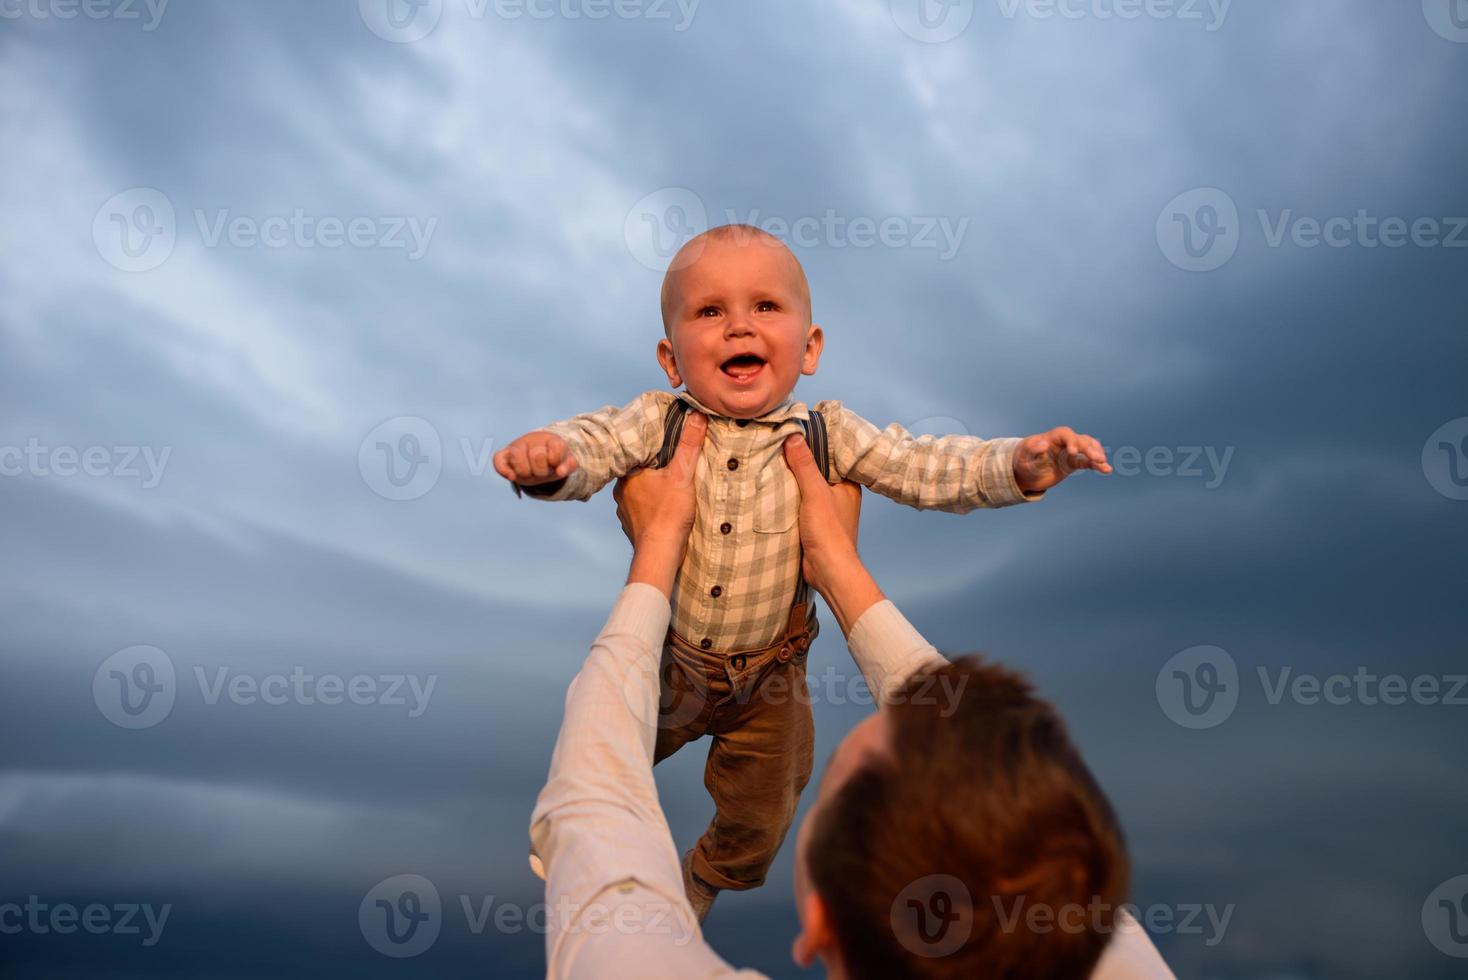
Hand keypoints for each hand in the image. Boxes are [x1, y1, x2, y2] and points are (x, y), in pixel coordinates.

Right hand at [493, 431, 578, 486]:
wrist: (540, 456)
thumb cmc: (554, 461)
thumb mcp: (566, 463)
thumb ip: (569, 466)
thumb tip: (560, 472)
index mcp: (550, 439)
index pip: (554, 450)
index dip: (555, 461)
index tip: (555, 464)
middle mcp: (532, 440)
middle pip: (537, 457)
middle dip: (542, 471)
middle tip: (542, 472)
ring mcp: (518, 446)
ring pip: (518, 457)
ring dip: (525, 473)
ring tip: (530, 474)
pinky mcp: (505, 455)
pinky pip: (498, 460)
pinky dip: (504, 470)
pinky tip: (513, 478)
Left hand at [615, 413, 706, 596]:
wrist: (660, 552)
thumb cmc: (669, 512)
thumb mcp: (682, 474)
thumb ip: (689, 444)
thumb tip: (697, 414)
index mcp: (629, 474)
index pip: (637, 452)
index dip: (652, 448)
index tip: (664, 446)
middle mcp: (621, 491)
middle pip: (639, 472)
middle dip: (653, 470)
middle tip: (670, 466)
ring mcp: (624, 510)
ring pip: (639, 493)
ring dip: (652, 491)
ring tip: (668, 488)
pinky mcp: (632, 527)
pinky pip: (641, 512)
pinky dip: (652, 510)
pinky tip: (665, 510)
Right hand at [782, 434, 882, 634]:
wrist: (828, 571)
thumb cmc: (829, 533)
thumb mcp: (815, 493)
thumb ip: (804, 465)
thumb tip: (793, 436)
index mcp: (847, 484)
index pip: (831, 455)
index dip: (814, 443)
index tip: (795, 430)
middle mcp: (839, 495)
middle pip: (816, 471)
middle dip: (798, 462)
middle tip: (777, 443)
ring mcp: (826, 510)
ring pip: (805, 488)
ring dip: (790, 481)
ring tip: (770, 461)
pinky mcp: (813, 523)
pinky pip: (798, 503)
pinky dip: (787, 497)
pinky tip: (771, 488)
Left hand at [1013, 426, 1111, 492]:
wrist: (1024, 473)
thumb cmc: (1022, 461)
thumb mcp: (1023, 457)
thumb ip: (1031, 450)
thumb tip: (1043, 444)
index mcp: (1051, 437)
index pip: (1065, 434)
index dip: (1071, 441)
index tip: (1074, 452)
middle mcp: (1063, 443)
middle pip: (1080, 440)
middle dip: (1089, 449)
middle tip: (1097, 459)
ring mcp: (1070, 453)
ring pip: (1087, 449)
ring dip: (1096, 454)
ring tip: (1102, 463)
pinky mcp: (1073, 464)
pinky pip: (1087, 462)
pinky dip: (1097, 465)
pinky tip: (1107, 470)